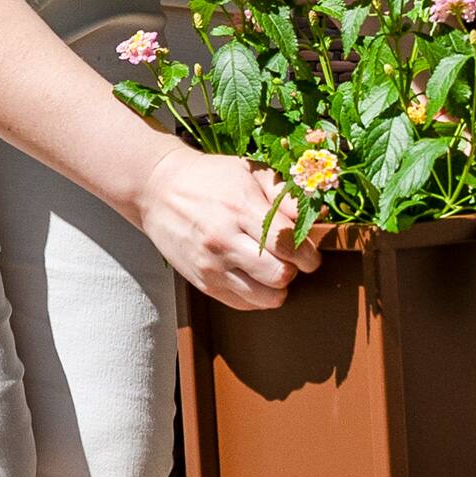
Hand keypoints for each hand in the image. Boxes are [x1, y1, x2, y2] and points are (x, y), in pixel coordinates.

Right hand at [125, 142, 320, 310]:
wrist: (158, 191)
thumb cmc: (210, 179)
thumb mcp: (251, 172)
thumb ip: (286, 195)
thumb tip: (317, 218)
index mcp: (240, 209)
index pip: (288, 244)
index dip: (309, 253)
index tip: (310, 252)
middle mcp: (224, 241)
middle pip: (280, 275)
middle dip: (296, 269)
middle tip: (291, 259)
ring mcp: (211, 266)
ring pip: (266, 297)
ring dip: (277, 286)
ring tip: (272, 268)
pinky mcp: (202, 283)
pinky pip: (244, 304)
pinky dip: (257, 296)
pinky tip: (254, 276)